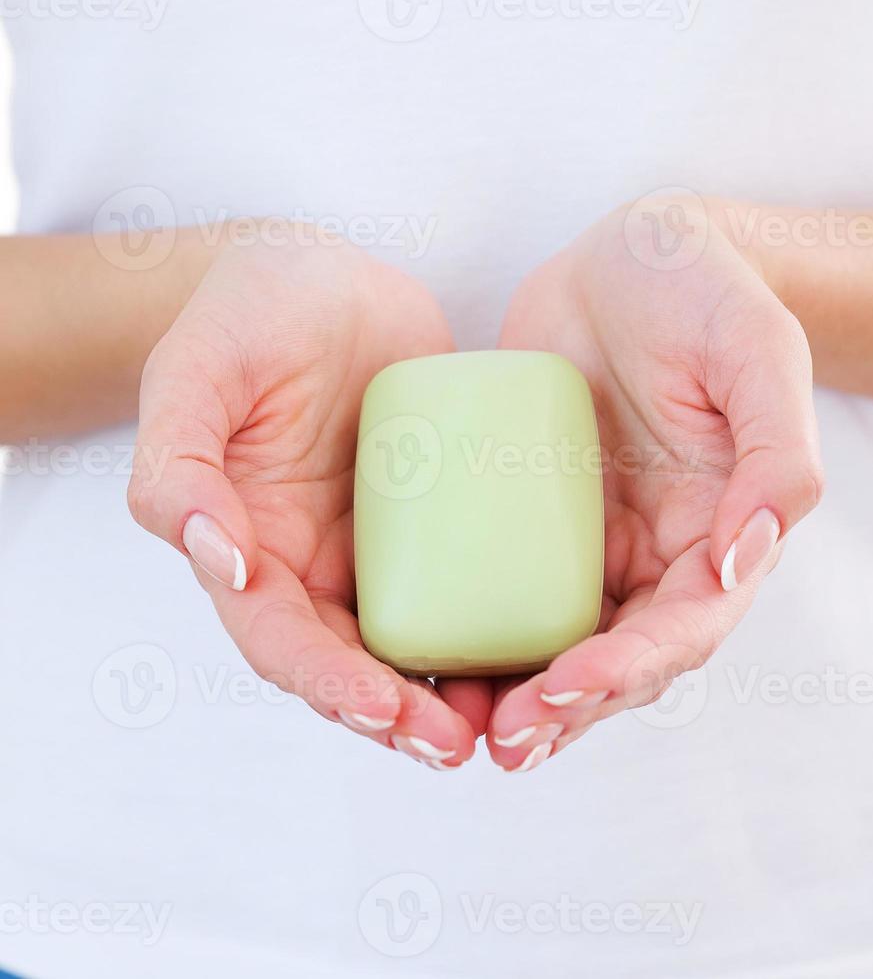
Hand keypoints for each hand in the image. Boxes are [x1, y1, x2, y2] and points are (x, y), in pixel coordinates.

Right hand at [129, 232, 490, 767]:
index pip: (283, 642)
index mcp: (252, 549)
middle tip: (460, 745)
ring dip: (455, 690)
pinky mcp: (438, 520)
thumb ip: (179, 466)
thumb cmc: (247, 317)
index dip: (329, 683)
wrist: (323, 280)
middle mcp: (316, 564)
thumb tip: (219, 559)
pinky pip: (467, 581)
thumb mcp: (195, 374)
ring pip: (417, 641)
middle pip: (355, 665)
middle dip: (401, 717)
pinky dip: (494, 622)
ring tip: (508, 717)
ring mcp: (382, 547)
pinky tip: (540, 643)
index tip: (387, 708)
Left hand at [483, 195, 823, 770]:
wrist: (631, 260)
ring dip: (515, 694)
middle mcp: (654, 553)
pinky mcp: (530, 516)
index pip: (683, 627)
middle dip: (563, 709)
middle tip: (501, 740)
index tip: (563, 688)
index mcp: (718, 533)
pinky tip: (427, 653)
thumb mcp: (756, 350)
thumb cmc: (704, 294)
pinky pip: (502, 584)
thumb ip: (775, 451)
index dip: (629, 671)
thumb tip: (750, 554)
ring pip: (556, 640)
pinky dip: (474, 629)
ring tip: (458, 726)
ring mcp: (589, 539)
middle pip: (615, 658)